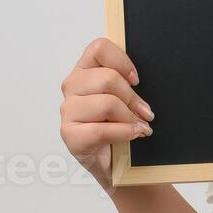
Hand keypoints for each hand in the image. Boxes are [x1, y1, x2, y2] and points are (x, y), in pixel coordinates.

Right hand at [58, 37, 154, 195]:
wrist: (117, 164)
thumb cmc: (121, 125)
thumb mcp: (125, 98)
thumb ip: (127, 81)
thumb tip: (139, 78)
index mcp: (85, 70)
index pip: (98, 48)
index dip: (122, 61)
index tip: (136, 80)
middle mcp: (72, 87)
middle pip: (107, 78)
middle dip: (132, 97)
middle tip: (145, 112)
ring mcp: (68, 111)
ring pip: (107, 103)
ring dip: (129, 117)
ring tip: (139, 126)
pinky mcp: (70, 135)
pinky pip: (102, 129)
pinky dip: (124, 133)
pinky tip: (134, 135)